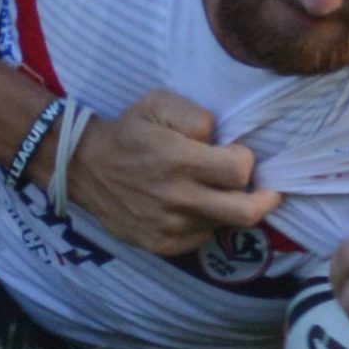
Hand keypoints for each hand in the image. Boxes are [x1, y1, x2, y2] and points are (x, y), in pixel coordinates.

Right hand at [62, 88, 279, 254]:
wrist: (84, 167)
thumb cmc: (127, 132)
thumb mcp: (157, 103)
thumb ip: (196, 115)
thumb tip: (221, 138)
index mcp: (179, 160)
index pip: (240, 170)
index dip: (245, 160)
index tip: (235, 153)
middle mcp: (178, 198)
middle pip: (246, 212)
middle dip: (263, 199)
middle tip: (264, 190)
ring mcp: (170, 226)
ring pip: (224, 225)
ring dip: (227, 207)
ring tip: (215, 191)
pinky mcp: (161, 245)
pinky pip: (201, 238)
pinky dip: (206, 222)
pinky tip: (193, 206)